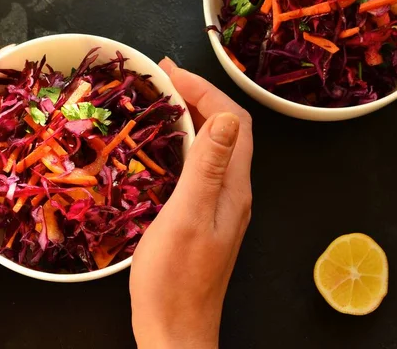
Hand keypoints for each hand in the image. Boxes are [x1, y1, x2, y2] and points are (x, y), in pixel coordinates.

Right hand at [130, 58, 253, 348]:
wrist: (174, 327)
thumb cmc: (174, 278)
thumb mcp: (188, 217)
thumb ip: (207, 167)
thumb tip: (225, 117)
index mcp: (233, 188)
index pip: (233, 122)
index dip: (206, 91)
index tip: (172, 73)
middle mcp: (233, 192)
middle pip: (226, 131)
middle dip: (198, 97)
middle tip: (164, 79)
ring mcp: (219, 205)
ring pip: (212, 147)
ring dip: (191, 118)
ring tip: (162, 101)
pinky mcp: (203, 217)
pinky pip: (199, 166)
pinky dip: (183, 144)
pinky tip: (163, 144)